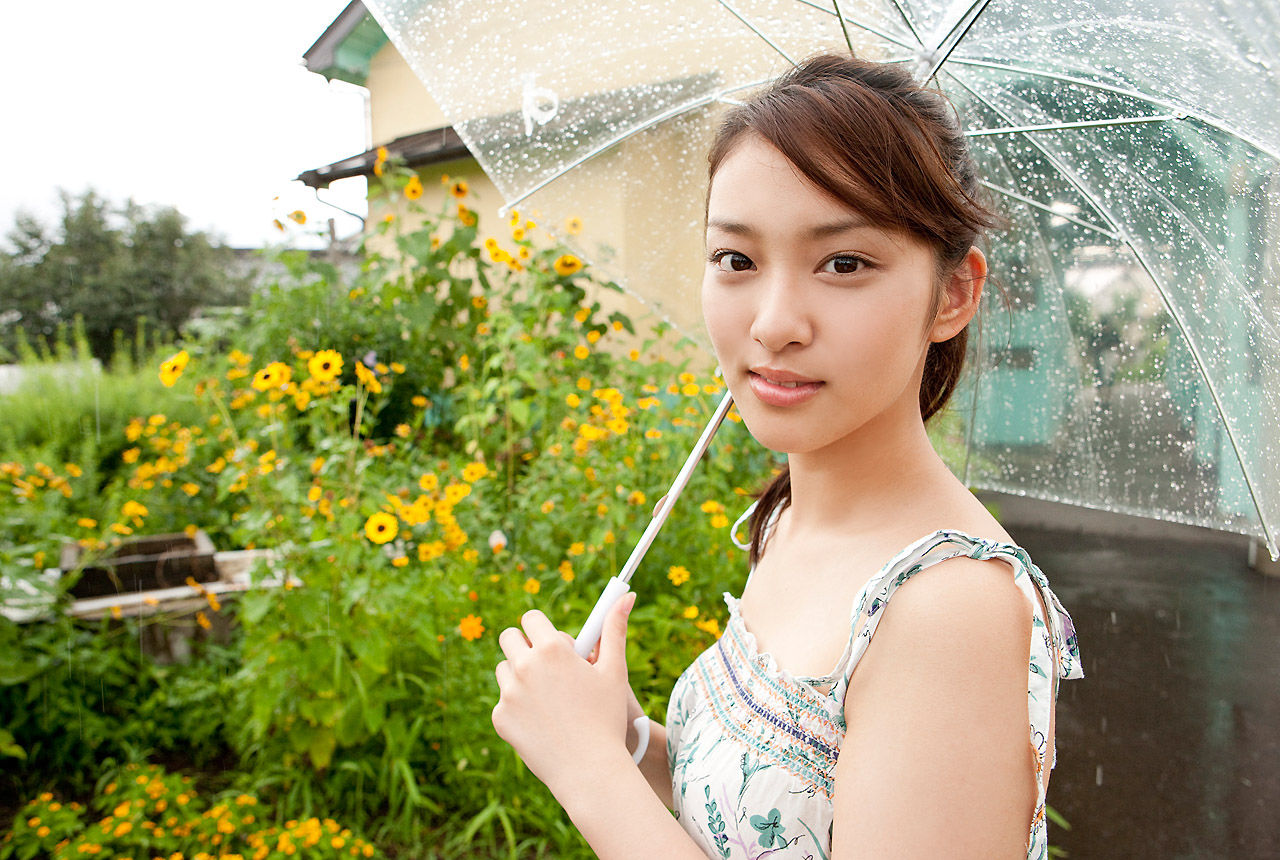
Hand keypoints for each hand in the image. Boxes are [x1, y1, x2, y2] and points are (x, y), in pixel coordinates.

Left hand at [492, 592, 637, 789]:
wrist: (590, 770)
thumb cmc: (607, 717)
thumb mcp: (614, 671)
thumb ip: (615, 629)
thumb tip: (626, 595)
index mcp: (552, 649)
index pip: (531, 618)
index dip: (541, 628)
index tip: (551, 639)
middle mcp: (525, 666)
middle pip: (509, 637)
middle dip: (523, 645)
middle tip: (544, 664)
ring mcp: (508, 693)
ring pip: (504, 670)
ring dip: (519, 675)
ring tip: (548, 697)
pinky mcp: (500, 717)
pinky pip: (504, 702)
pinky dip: (518, 707)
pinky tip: (541, 722)